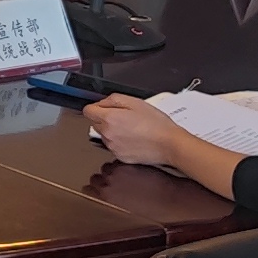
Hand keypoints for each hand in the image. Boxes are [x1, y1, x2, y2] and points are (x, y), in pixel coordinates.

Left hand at [89, 96, 235, 197]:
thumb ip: (113, 100)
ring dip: (113, 131)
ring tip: (133, 129)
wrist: (170, 144)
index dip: (97, 107)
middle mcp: (107, 135)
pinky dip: (121, 143)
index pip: (88, 111)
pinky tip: (135, 139)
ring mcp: (113, 148)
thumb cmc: (156, 123)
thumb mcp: (135, 102)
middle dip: (105, 119)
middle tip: (125, 117)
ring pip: (105, 136)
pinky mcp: (120, 157)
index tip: (105, 108)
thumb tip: (101, 103)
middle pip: (96, 124)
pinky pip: (114, 147)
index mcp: (109, 119)